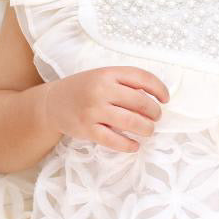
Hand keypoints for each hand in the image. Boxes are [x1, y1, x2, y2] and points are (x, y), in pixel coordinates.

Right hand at [44, 66, 169, 152]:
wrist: (53, 103)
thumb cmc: (84, 88)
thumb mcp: (102, 76)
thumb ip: (124, 83)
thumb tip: (154, 98)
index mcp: (108, 73)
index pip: (142, 77)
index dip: (159, 88)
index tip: (165, 98)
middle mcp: (101, 89)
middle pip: (140, 102)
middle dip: (154, 112)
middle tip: (156, 117)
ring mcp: (94, 110)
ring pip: (131, 122)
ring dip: (146, 129)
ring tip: (148, 130)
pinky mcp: (87, 130)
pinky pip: (114, 140)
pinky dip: (129, 145)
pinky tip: (134, 145)